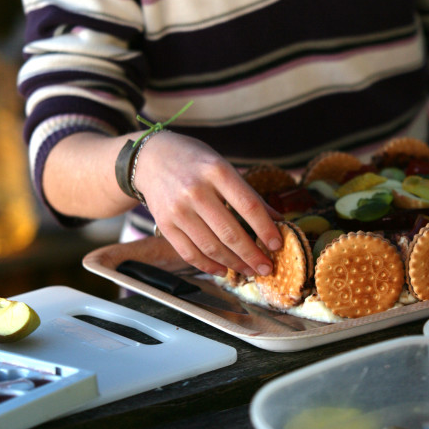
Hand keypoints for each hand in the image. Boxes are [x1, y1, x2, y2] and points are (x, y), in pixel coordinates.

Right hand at [133, 130, 282, 275]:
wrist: (150, 158)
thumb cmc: (194, 161)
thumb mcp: (223, 166)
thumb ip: (247, 193)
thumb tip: (276, 219)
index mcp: (216, 171)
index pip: (248, 206)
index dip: (265, 229)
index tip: (277, 244)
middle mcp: (195, 190)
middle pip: (230, 232)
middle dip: (252, 255)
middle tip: (267, 268)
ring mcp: (178, 209)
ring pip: (211, 247)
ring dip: (234, 264)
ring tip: (249, 270)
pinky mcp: (164, 224)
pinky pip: (189, 252)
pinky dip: (208, 266)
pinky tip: (223, 270)